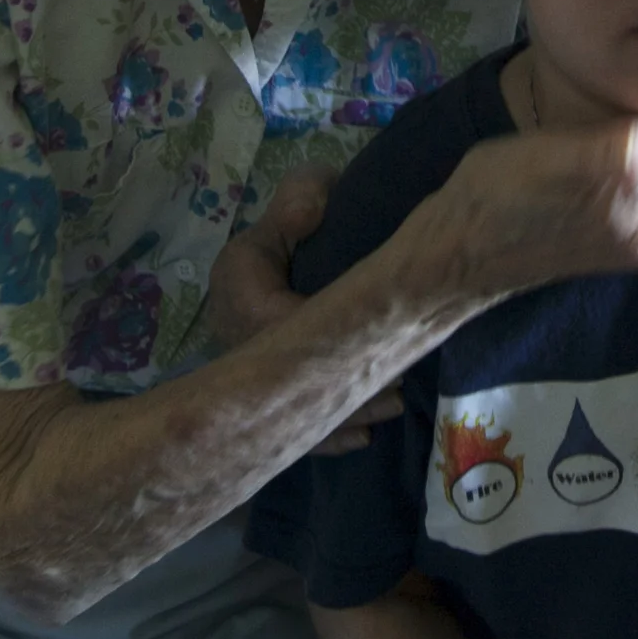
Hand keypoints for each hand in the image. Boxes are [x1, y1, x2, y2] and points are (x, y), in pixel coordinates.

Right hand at [209, 164, 400, 453]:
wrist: (291, 237)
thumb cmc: (299, 219)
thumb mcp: (295, 200)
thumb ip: (299, 204)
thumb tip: (310, 212)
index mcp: (244, 298)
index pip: (278, 326)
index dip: (325, 341)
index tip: (374, 340)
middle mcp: (243, 343)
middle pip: (290, 381)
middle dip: (341, 390)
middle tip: (395, 391)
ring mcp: (254, 370)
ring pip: (295, 406)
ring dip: (344, 412)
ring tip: (392, 408)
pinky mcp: (272, 387)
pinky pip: (295, 421)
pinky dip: (328, 433)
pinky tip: (363, 438)